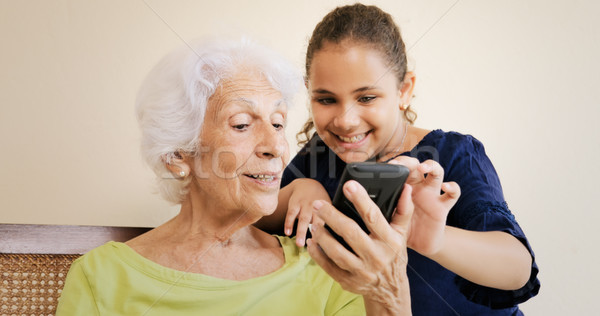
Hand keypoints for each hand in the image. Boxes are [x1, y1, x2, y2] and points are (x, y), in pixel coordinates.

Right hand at [285, 178, 328, 246]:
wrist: (308, 184)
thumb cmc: (321, 201)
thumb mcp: (329, 207)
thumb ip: (331, 221)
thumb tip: (335, 242)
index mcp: (328, 209)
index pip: (330, 221)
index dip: (329, 232)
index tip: (328, 245)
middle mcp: (318, 206)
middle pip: (318, 220)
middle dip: (316, 233)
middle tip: (315, 246)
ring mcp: (305, 204)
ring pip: (304, 218)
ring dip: (301, 231)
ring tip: (299, 244)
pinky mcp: (295, 203)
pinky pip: (291, 214)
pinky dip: (289, 223)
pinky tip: (287, 232)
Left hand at [307, 180, 412, 314]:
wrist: (391, 290)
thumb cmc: (394, 255)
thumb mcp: (402, 234)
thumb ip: (403, 211)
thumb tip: (406, 189)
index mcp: (389, 241)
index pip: (373, 217)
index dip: (360, 200)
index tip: (349, 185)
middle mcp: (376, 257)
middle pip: (350, 233)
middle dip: (331, 216)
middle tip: (318, 204)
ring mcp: (361, 271)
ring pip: (336, 251)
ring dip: (322, 236)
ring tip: (314, 223)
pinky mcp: (349, 281)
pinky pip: (329, 267)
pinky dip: (317, 254)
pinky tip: (312, 242)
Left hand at [389, 157, 459, 256]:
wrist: (420, 245)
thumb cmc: (401, 227)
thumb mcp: (388, 217)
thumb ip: (381, 208)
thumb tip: (364, 201)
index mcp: (402, 187)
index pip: (399, 168)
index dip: (392, 165)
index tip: (384, 167)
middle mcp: (418, 187)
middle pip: (416, 165)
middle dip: (408, 161)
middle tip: (399, 165)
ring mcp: (432, 194)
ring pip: (437, 172)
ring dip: (431, 166)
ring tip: (423, 168)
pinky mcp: (443, 206)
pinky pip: (453, 193)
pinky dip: (452, 187)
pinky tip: (446, 186)